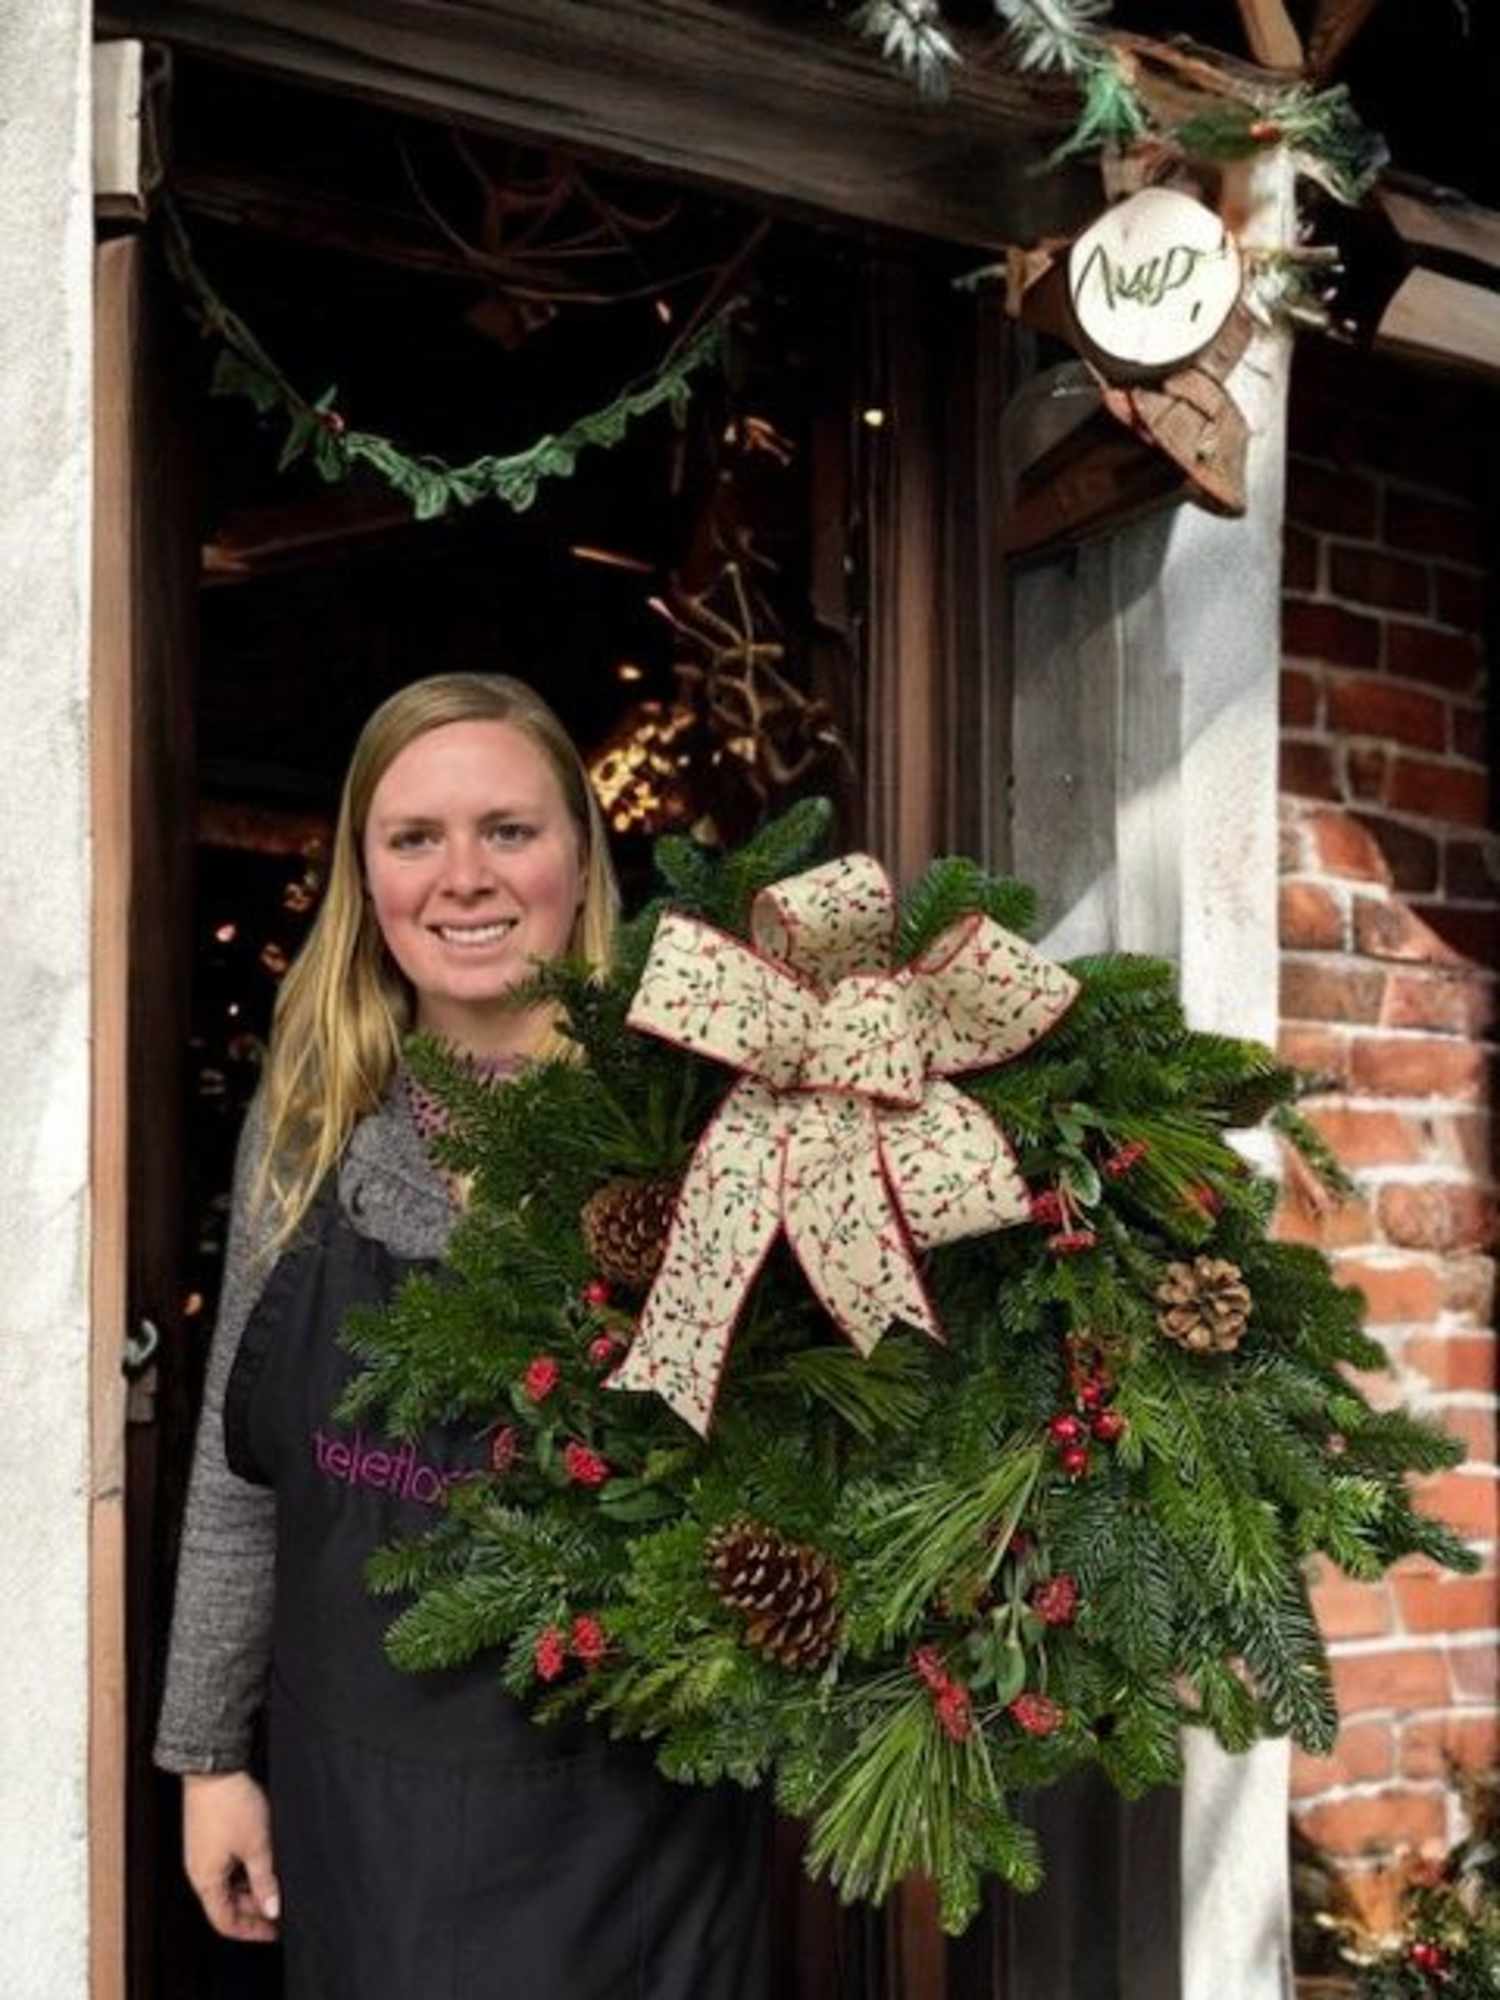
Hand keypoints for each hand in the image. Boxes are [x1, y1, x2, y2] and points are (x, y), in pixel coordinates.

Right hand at [182, 1771, 280, 1942]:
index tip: (272, 1931)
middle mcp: (200, 1871)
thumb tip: (272, 1908)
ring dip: (250, 1887)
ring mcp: (203, 1853)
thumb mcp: (257, 1845)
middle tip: (279, 1906)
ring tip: (276, 1882)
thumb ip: (265, 1880)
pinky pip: (226, 1865)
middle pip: (227, 1903)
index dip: (250, 1930)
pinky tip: (263, 1861)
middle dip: (254, 1908)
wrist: (214, 1768)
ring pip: (228, 1883)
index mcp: (206, 1880)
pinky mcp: (208, 1837)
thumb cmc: (230, 1804)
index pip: (225, 1921)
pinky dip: (244, 1869)